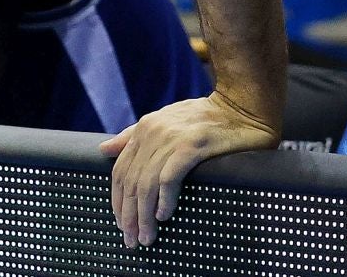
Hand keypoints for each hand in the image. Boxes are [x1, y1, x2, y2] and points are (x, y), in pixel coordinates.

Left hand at [100, 92, 279, 248]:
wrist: (241, 107)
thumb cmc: (205, 117)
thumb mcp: (165, 120)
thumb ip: (133, 136)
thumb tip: (105, 150)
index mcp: (144, 128)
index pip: (119, 171)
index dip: (117, 200)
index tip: (121, 223)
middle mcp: (152, 132)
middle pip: (130, 181)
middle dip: (128, 215)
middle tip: (131, 240)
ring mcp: (171, 139)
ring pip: (146, 184)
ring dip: (144, 216)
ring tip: (146, 237)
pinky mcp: (191, 146)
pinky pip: (169, 179)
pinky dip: (164, 201)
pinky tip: (164, 216)